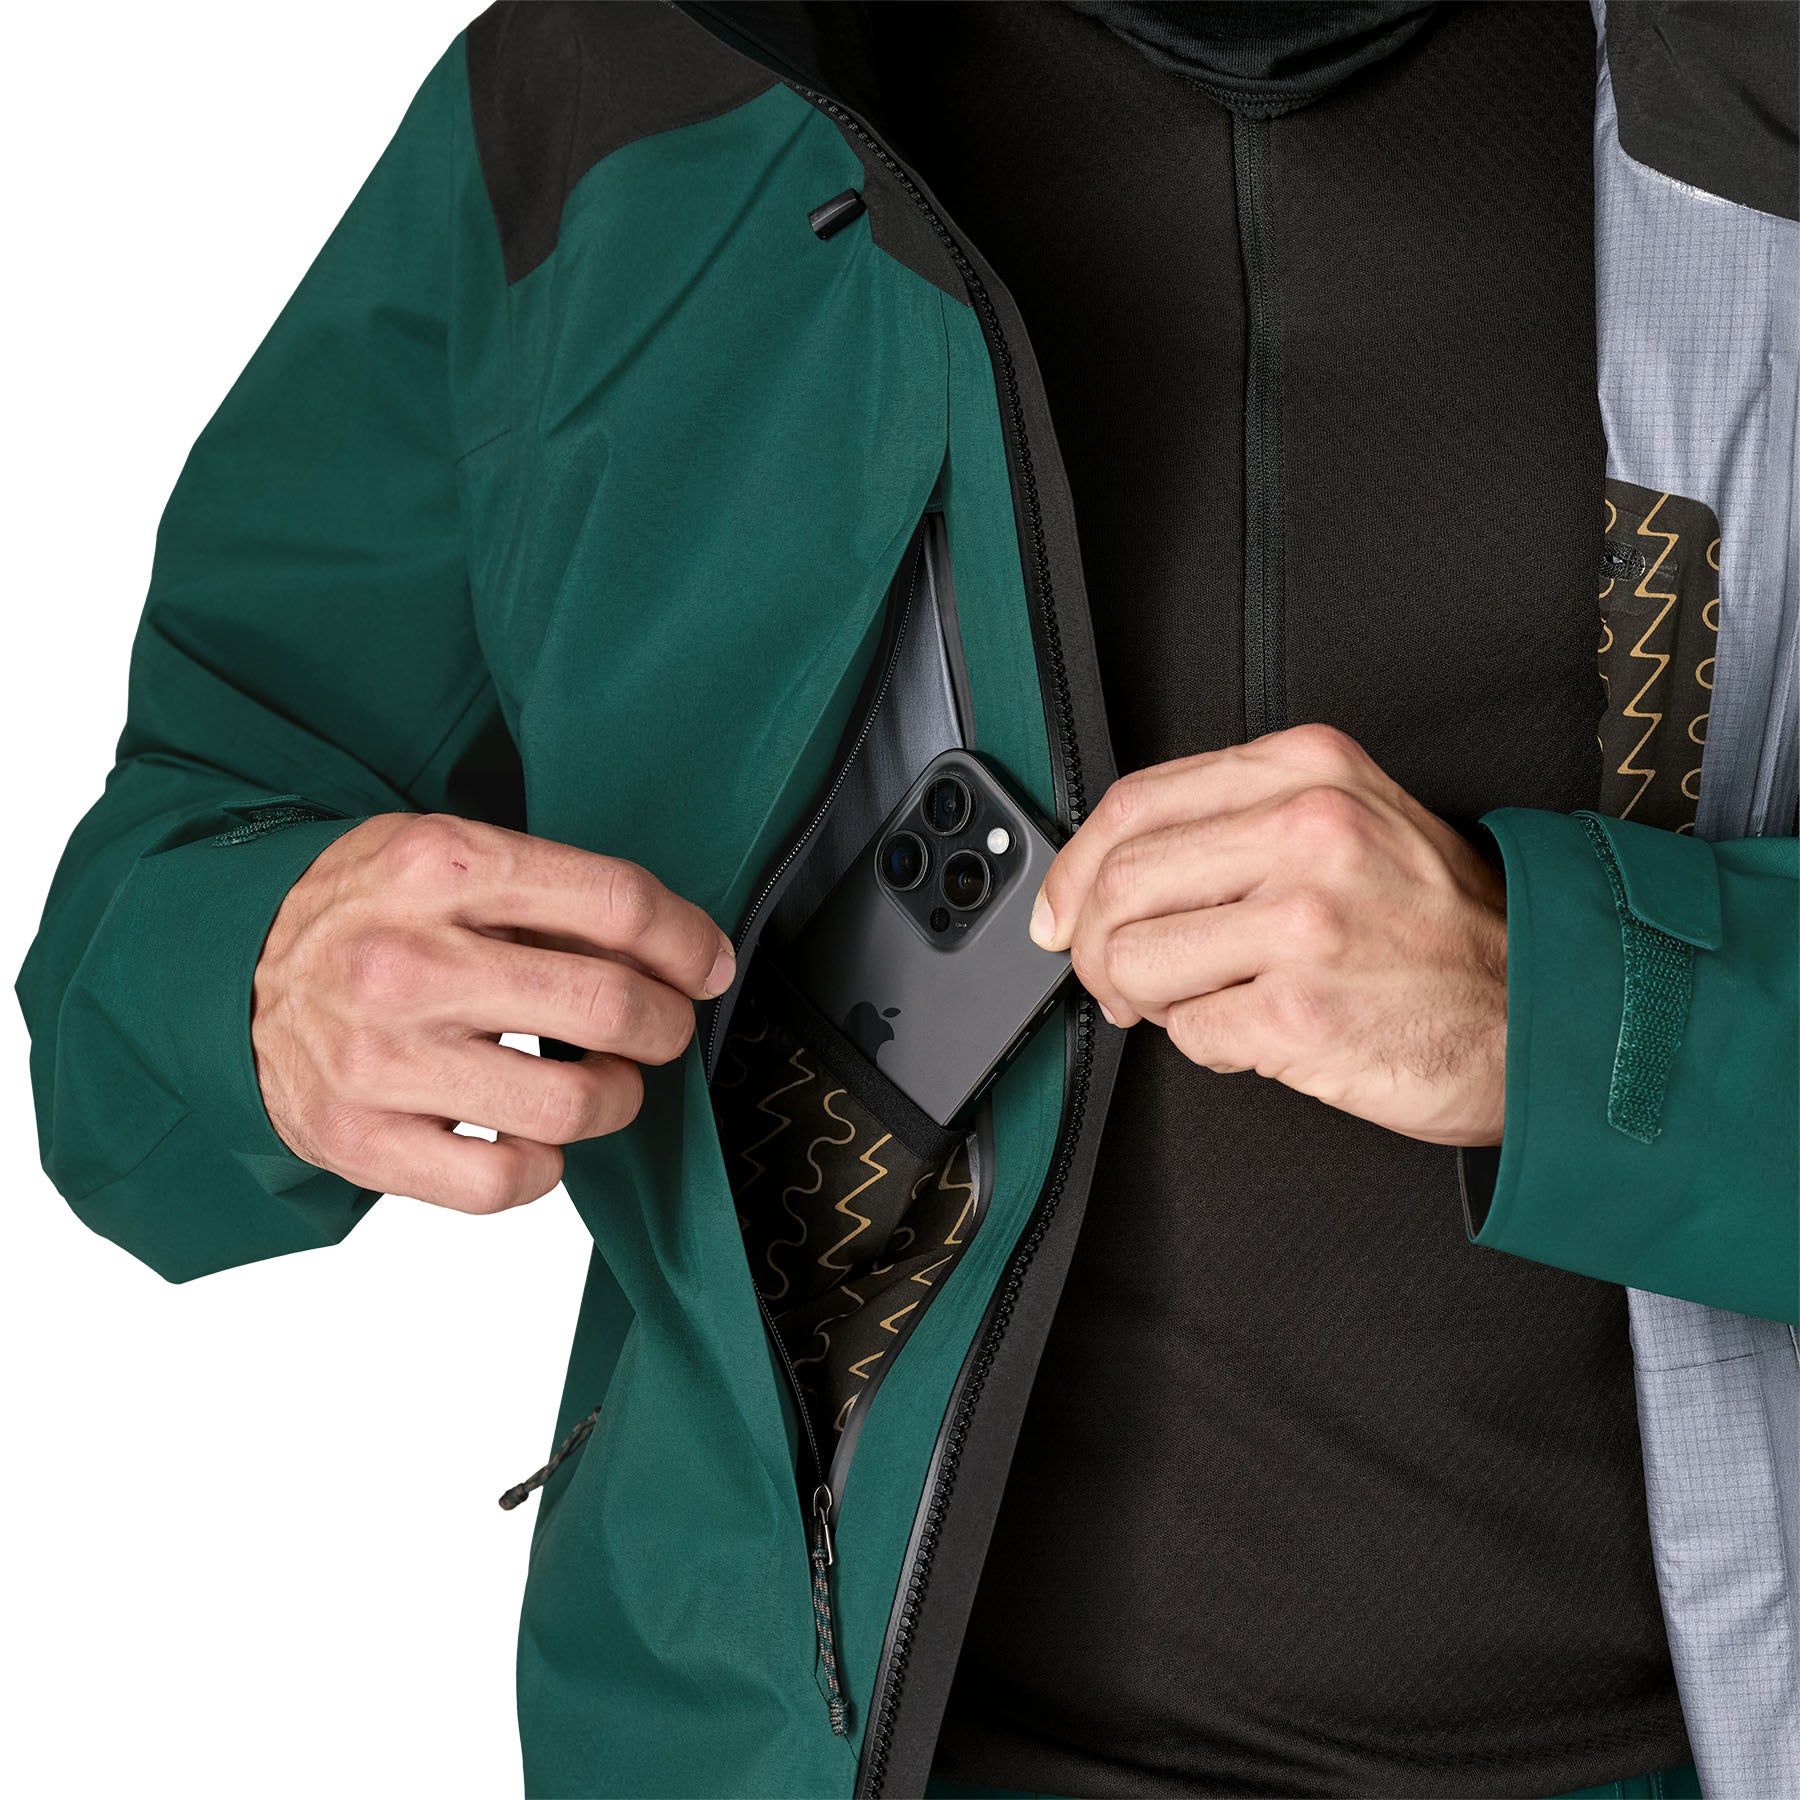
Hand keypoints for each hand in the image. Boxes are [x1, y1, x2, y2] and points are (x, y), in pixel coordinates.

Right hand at [252, 813, 734, 1211]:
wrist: (227, 975)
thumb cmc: (367, 914)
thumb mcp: (448, 859)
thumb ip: (555, 897)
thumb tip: (682, 955)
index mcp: (442, 867)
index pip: (617, 903)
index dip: (688, 942)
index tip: (706, 967)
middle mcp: (407, 960)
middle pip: (609, 1005)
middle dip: (664, 1025)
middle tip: (659, 1028)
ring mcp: (378, 1057)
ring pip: (572, 1105)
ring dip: (615, 1098)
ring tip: (600, 1081)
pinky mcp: (358, 1139)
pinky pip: (506, 1180)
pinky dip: (542, 1163)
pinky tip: (530, 1132)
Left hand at [1030, 725, 1507, 1146]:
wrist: (1544, 1011)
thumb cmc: (1441, 927)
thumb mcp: (1354, 820)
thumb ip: (1238, 823)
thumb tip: (1106, 872)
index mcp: (1310, 771)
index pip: (1135, 805)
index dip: (1074, 868)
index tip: (1059, 910)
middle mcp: (1307, 833)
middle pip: (1119, 884)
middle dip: (1095, 945)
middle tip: (1118, 977)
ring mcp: (1305, 923)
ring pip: (1135, 960)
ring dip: (1145, 998)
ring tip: (1194, 1003)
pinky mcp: (1301, 1012)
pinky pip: (1190, 1031)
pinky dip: (1208, 1042)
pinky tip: (1258, 1031)